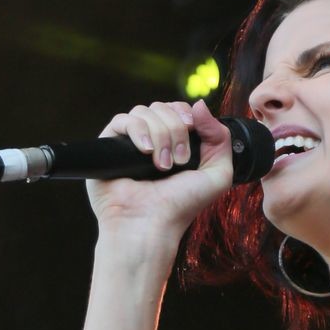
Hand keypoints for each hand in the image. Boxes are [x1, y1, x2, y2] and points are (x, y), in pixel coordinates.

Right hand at [88, 99, 236, 241]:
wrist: (151, 225)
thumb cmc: (181, 206)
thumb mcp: (218, 175)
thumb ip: (221, 138)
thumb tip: (199, 105)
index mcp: (174, 143)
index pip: (178, 109)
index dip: (186, 115)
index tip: (192, 133)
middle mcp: (152, 140)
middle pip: (163, 107)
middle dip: (175, 130)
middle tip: (178, 162)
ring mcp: (130, 142)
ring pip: (144, 111)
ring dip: (160, 135)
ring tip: (161, 165)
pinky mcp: (109, 145)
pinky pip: (123, 120)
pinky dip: (138, 130)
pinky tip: (145, 151)